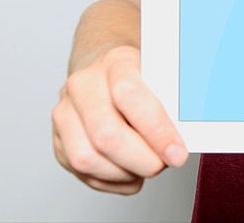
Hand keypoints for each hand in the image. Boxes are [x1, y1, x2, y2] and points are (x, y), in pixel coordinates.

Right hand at [52, 45, 187, 193]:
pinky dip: (112, 181)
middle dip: (141, 160)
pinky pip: (82, 174)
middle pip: (105, 134)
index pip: (130, 96)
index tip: (177, 153)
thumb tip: (185, 137)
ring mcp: (65, 112)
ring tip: (145, 166)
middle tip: (163, 164)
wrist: (105, 71)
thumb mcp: (161, 78)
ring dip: (124, 173)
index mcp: (115, 62)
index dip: (156, 131)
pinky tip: (129, 170)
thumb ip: (173, 104)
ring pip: (87, 159)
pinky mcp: (58, 141)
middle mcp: (83, 85)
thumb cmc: (140, 79)